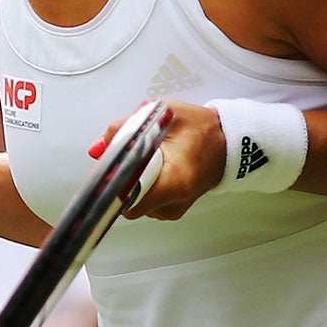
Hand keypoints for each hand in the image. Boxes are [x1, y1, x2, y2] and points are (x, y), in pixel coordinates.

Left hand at [88, 100, 224, 220]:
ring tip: (147, 161)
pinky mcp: (171, 211)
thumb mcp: (162, 115)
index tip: (108, 172)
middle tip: (128, 159)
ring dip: (132, 183)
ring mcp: (173, 210)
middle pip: (127, 201)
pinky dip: (142, 187)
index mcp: (174, 180)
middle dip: (121, 179)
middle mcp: (174, 202)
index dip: (113, 184)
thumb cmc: (201, 129)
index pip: (129, 199)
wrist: (228, 143)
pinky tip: (154, 170)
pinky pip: (145, 203)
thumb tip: (98, 148)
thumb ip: (124, 128)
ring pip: (134, 203)